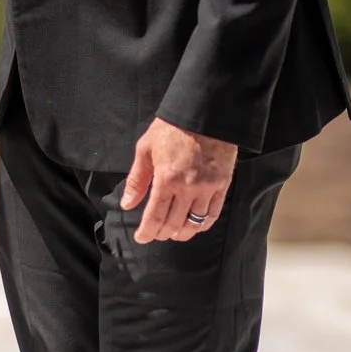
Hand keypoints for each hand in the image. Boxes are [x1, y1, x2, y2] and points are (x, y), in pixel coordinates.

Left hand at [121, 118, 237, 242]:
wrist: (204, 113)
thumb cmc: (171, 128)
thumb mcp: (146, 149)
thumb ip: (137, 179)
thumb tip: (128, 204)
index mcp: (166, 179)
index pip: (155, 216)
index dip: (147, 232)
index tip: (141, 238)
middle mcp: (187, 188)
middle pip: (173, 223)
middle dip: (162, 233)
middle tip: (155, 234)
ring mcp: (207, 188)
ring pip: (194, 223)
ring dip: (182, 233)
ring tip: (173, 234)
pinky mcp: (222, 185)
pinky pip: (213, 213)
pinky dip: (203, 225)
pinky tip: (195, 226)